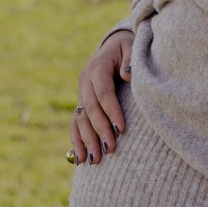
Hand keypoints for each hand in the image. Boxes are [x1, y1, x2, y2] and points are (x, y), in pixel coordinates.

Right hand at [71, 30, 132, 166]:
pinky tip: (81, 158)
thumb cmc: (127, 49)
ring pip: (80, 119)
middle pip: (91, 109)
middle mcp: (85, 81)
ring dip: (87, 140)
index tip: (121, 128)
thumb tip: (127, 75)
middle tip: (111, 149)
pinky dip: (77, 141)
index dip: (111, 111)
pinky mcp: (81, 103)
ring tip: (96, 159)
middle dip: (100, 130)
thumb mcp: (131, 47)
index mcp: (97, 67)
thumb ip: (130, 60)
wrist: (114, 46)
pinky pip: (75, 124)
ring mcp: (81, 93)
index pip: (104, 92)